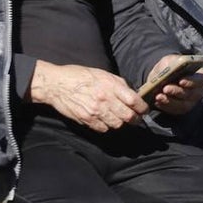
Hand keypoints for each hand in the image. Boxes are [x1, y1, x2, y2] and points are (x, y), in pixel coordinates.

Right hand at [29, 61, 146, 131]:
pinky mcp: (86, 119)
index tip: (144, 110)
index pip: (133, 100)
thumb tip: (132, 95)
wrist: (57, 84)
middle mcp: (105, 99)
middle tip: (136, 119)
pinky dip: (107, 126)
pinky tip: (105, 120)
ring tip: (120, 119)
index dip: (142, 108)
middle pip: (128, 116)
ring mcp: (95, 111)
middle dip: (135, 119)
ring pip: (117, 125)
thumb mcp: (103, 74)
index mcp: (111, 85)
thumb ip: (119, 85)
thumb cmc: (80, 76)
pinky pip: (103, 129)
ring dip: (120, 123)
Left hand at [147, 55, 202, 115]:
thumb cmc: (171, 66)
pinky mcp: (181, 109)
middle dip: (177, 91)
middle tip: (165, 88)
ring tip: (158, 96)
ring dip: (169, 101)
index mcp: (200, 76)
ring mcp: (191, 101)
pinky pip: (174, 110)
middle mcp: (198, 90)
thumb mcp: (171, 60)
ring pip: (182, 104)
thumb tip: (167, 70)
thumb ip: (171, 63)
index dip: (191, 81)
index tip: (181, 81)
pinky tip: (157, 102)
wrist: (163, 77)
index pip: (200, 79)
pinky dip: (165, 106)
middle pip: (190, 93)